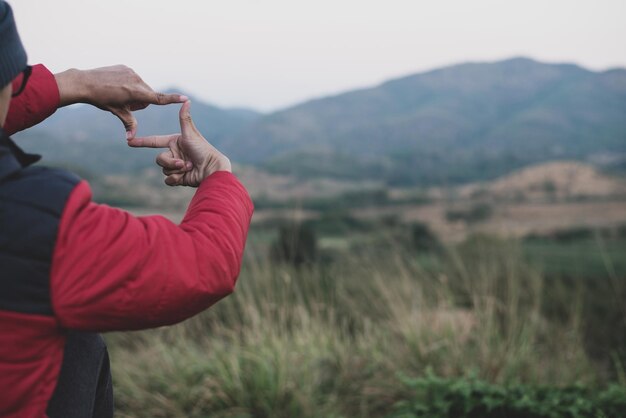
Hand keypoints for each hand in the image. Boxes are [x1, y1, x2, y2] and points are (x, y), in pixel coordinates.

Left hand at [55, 65, 186, 138]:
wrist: (84, 82)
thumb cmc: (102, 99)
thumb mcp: (117, 112)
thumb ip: (129, 124)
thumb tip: (130, 140)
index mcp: (136, 93)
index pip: (159, 99)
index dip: (173, 99)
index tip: (185, 98)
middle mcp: (137, 81)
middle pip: (148, 95)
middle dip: (141, 101)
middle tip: (125, 103)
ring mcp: (132, 72)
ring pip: (141, 87)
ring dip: (135, 92)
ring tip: (118, 93)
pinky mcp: (126, 67)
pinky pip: (133, 78)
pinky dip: (128, 83)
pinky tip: (115, 85)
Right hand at [127, 101, 231, 186]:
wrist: (212, 170)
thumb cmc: (204, 150)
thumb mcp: (191, 133)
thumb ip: (184, 118)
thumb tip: (186, 100)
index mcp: (175, 142)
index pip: (154, 141)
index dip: (142, 142)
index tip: (129, 141)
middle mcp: (174, 154)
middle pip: (159, 159)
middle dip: (170, 162)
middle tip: (184, 162)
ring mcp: (176, 166)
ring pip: (164, 170)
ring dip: (176, 169)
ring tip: (188, 167)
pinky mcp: (179, 178)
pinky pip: (168, 180)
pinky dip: (175, 179)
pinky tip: (185, 177)